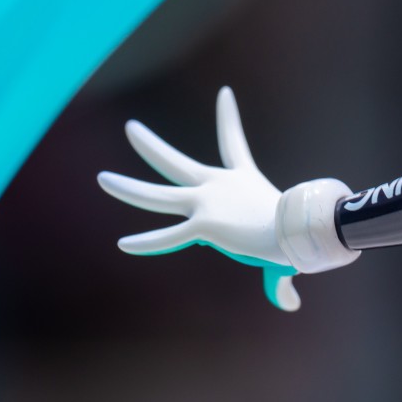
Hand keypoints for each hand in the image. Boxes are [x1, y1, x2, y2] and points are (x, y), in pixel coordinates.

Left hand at [98, 87, 355, 309]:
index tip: (224, 93)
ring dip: (127, 189)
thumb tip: (291, 308)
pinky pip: (168, 237)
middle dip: (150, 146)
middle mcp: (217, 187)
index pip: (233, 142)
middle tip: (130, 128)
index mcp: (241, 181)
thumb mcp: (284, 253)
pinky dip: (147, 243)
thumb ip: (277, 281)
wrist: (300, 231)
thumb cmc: (300, 235)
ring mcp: (206, 204)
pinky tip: (124, 244)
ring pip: (157, 196)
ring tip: (101, 179)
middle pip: (175, 163)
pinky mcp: (202, 225)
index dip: (228, 118)